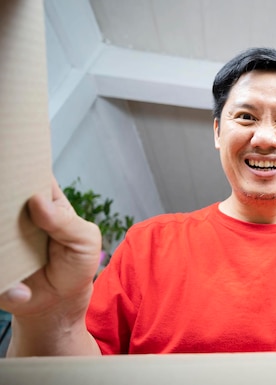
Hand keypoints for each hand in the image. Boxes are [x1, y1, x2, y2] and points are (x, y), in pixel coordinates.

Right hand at [0, 177, 101, 354]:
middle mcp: (15, 213)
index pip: (29, 173)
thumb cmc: (76, 264)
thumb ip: (65, 222)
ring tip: (12, 244)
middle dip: (2, 194)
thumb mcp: (84, 241)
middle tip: (8, 207)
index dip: (19, 163)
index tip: (10, 157)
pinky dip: (1, 272)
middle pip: (2, 192)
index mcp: (43, 201)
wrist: (59, 302)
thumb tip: (38, 201)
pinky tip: (18, 284)